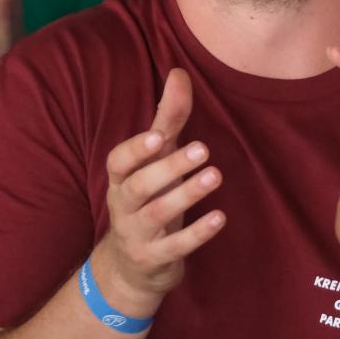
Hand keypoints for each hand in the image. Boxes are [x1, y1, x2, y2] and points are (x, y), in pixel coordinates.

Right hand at [93, 69, 223, 312]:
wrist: (132, 266)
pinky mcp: (154, 258)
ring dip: (186, 195)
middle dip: (169, 167)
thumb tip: (179, 72)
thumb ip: (168, 120)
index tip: (160, 136)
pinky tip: (220, 218)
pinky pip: (174, 247)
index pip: (119, 161)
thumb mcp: (156, 162)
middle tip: (203, 150)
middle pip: (139, 186)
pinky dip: (197, 233)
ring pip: (156, 214)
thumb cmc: (148, 200)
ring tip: (215, 176)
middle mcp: (123, 204)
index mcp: (121, 179)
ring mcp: (137, 233)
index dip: (136, 149)